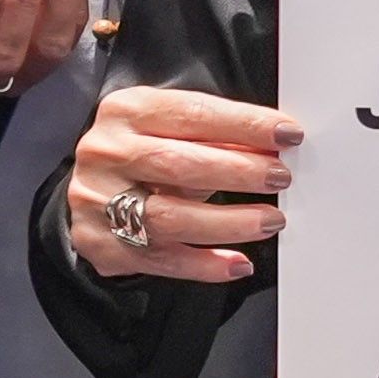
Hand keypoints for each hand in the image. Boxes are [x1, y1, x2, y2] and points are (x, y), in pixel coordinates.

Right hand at [62, 81, 294, 287]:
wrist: (92, 192)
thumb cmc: (142, 155)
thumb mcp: (170, 131)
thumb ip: (214, 137)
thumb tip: (272, 148)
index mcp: (125, 112)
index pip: (191, 113)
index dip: (244, 124)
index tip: (287, 134)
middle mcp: (106, 153)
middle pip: (177, 164)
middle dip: (238, 172)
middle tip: (279, 177)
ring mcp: (97, 200)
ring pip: (169, 217)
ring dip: (228, 222)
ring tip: (270, 220)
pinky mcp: (101, 243)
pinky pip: (161, 260)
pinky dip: (205, 265)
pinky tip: (238, 263)